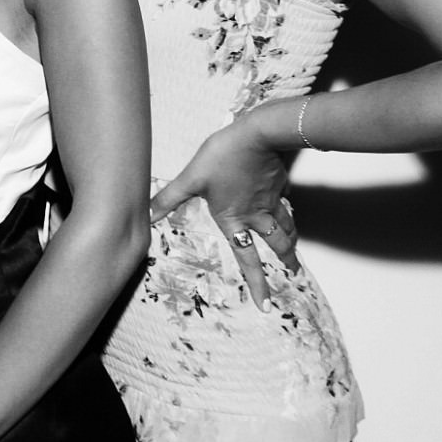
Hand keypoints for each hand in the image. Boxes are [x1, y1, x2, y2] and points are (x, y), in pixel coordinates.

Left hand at [149, 115, 299, 307]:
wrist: (259, 135)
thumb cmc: (223, 156)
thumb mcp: (191, 178)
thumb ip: (170, 198)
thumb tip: (147, 216)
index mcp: (235, 220)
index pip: (248, 260)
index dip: (257, 284)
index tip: (266, 306)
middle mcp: (257, 216)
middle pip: (278, 245)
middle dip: (287, 261)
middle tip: (293, 274)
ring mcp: (271, 201)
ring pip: (286, 227)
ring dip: (291, 241)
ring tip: (294, 249)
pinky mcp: (279, 184)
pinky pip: (284, 202)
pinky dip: (286, 209)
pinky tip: (283, 204)